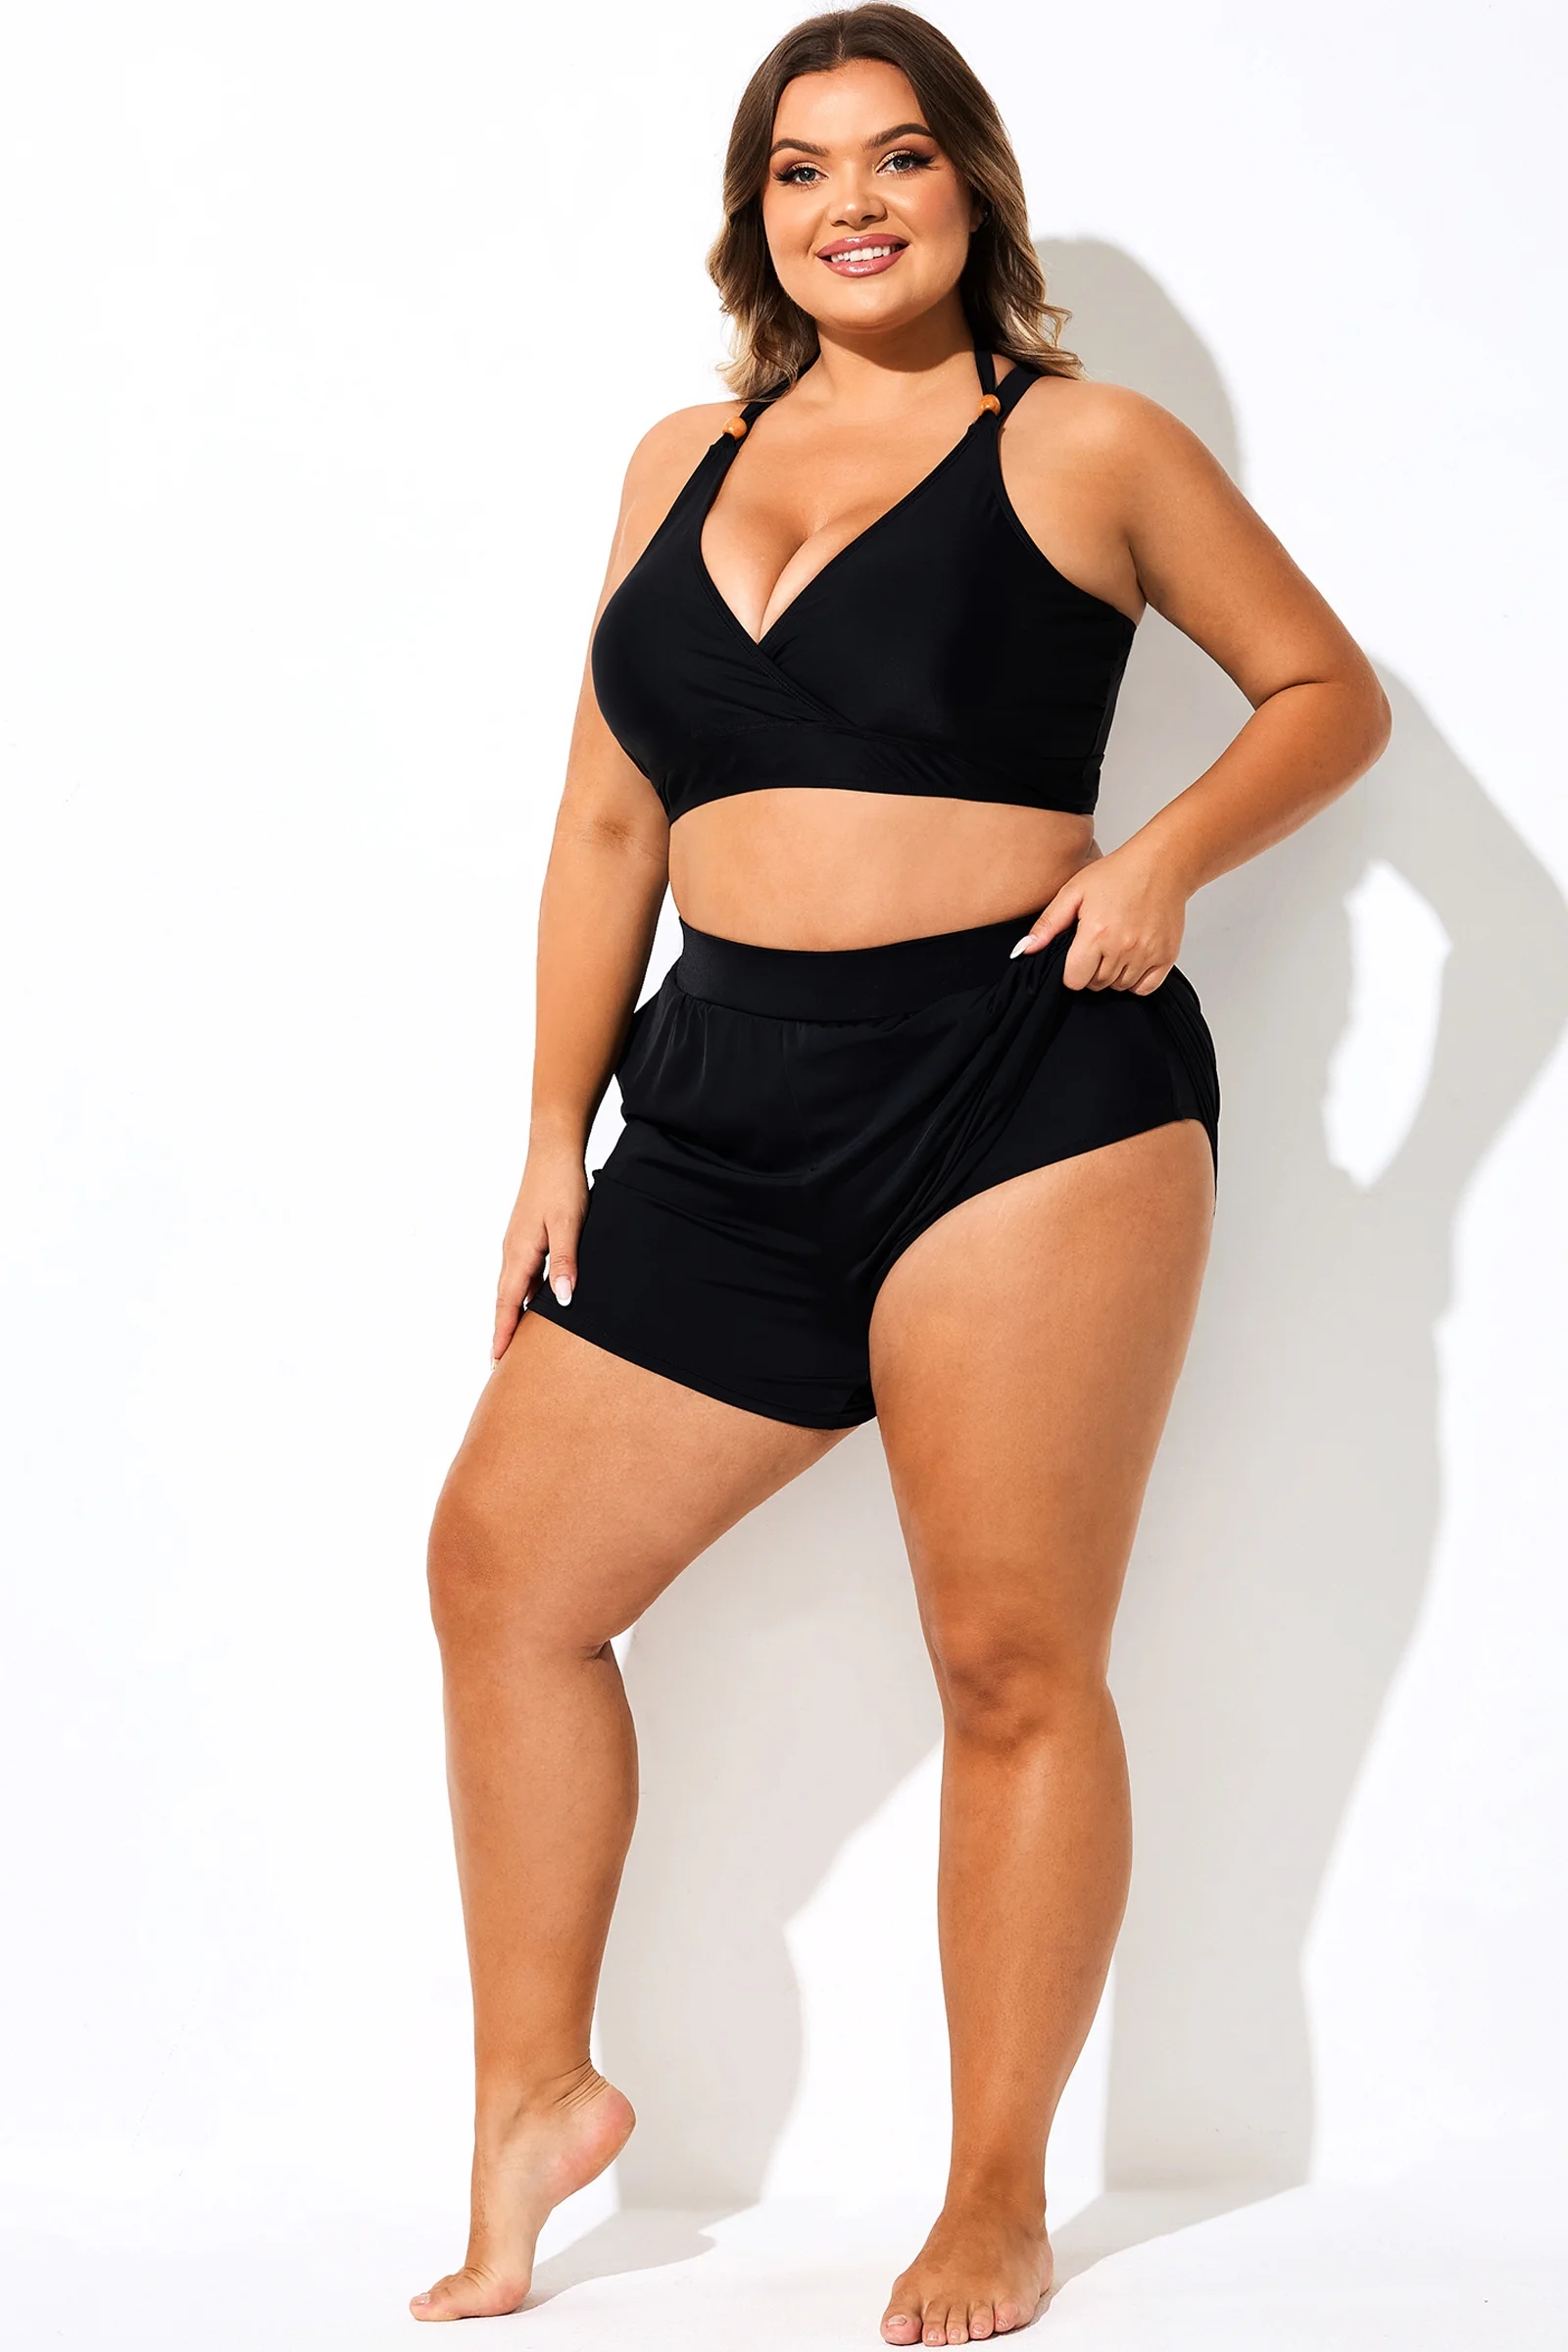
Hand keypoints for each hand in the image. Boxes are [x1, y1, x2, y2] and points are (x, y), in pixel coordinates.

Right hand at [491, 1138, 587, 1363]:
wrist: (554, 1152)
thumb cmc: (561, 1185)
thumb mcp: (568, 1225)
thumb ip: (564, 1263)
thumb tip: (561, 1301)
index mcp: (519, 1253)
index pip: (507, 1303)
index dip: (503, 1332)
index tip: (497, 1359)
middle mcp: (513, 1252)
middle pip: (505, 1300)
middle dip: (503, 1330)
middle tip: (501, 1361)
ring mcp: (519, 1245)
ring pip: (514, 1288)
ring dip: (513, 1314)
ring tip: (516, 1341)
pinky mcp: (528, 1238)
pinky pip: (523, 1275)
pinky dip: (524, 1295)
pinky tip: (536, 1303)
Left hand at [1012, 841, 1187, 993]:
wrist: (1162, 864)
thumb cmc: (1117, 874)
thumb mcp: (1074, 892)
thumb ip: (1048, 924)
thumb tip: (1023, 950)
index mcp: (1096, 933)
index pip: (1074, 980)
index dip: (1072, 971)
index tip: (1077, 956)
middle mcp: (1122, 947)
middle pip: (1097, 985)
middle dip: (1092, 971)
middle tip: (1097, 946)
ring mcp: (1147, 953)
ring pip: (1120, 986)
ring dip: (1113, 975)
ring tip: (1115, 947)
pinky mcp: (1166, 956)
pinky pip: (1145, 988)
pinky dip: (1136, 980)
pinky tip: (1132, 959)